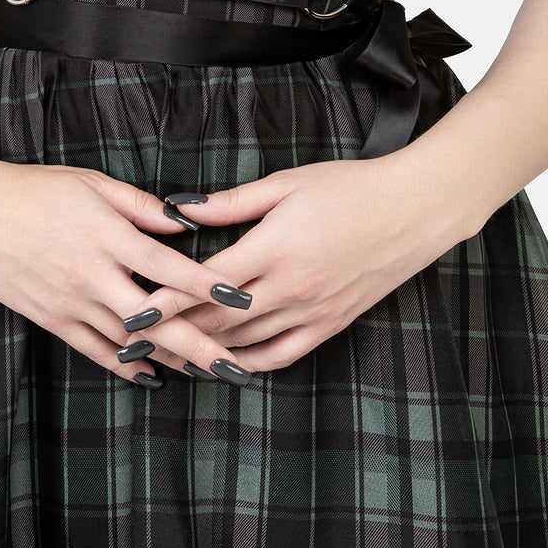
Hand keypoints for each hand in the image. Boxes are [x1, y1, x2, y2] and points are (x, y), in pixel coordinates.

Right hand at [0, 150, 256, 386]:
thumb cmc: (35, 190)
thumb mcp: (92, 184)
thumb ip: (140, 207)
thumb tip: (184, 224)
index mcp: (105, 235)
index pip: (166, 267)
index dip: (206, 284)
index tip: (241, 298)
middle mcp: (91, 275)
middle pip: (154, 318)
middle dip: (199, 344)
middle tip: (236, 366)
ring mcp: (70, 301)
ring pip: (129, 341)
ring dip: (170, 359)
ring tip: (208, 374)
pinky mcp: (51, 319)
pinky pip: (95, 350)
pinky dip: (126, 366)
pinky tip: (152, 376)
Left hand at [130, 155, 482, 375]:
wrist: (413, 211)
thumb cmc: (349, 188)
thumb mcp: (286, 184)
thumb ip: (232, 202)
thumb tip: (183, 208)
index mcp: (275, 247)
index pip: (206, 283)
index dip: (167, 301)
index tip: (134, 313)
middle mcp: (291, 287)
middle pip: (218, 321)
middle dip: (174, 333)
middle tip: (136, 341)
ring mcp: (312, 311)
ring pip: (245, 343)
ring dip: (203, 352)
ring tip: (167, 356)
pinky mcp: (330, 325)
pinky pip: (281, 355)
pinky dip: (248, 364)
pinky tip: (225, 364)